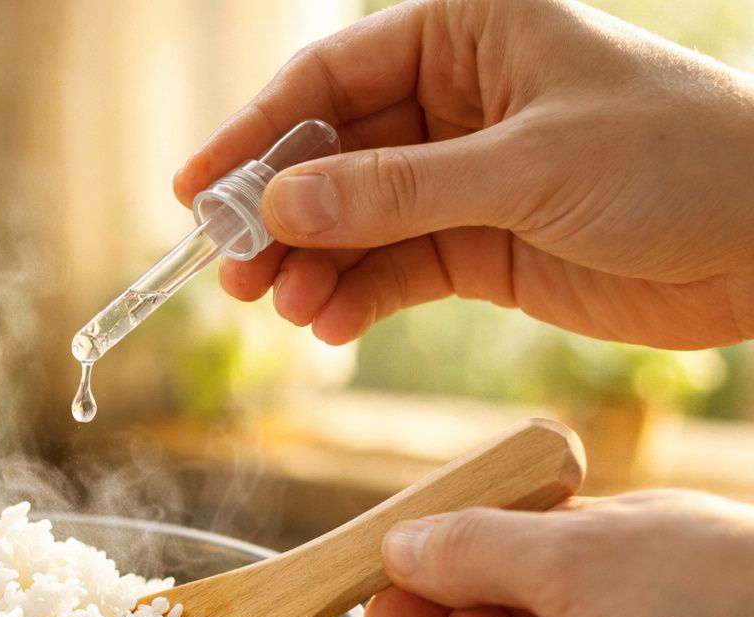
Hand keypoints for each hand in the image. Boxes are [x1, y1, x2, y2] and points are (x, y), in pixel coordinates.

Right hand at [174, 0, 753, 348]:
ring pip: (352, 220)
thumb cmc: (680, 160)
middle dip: (278, 215)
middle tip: (234, 271)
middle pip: (329, 155)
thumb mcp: (529, 166)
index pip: (331, 78)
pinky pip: (392, 269)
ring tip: (282, 306)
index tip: (195, 190)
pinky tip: (329, 325)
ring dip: (310, 265)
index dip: (255, 134)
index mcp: (467, 32)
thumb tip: (283, 208)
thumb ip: (400, 190)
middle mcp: (453, 98)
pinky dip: (356, 298)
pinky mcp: (478, 244)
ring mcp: (461, 175)